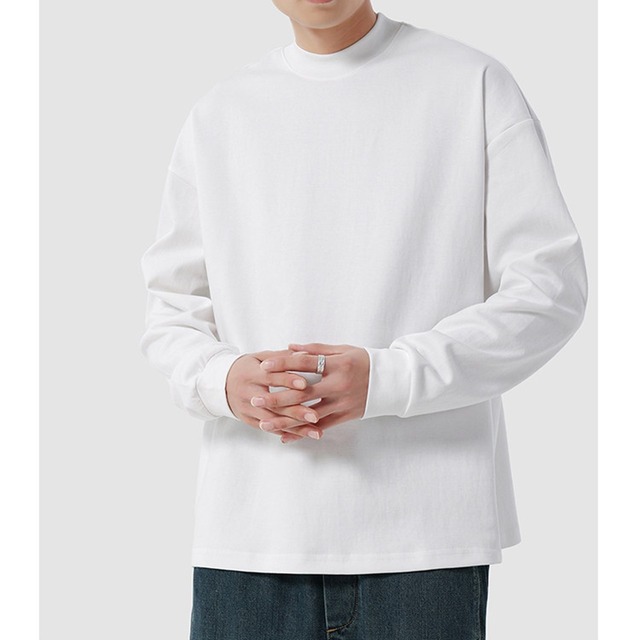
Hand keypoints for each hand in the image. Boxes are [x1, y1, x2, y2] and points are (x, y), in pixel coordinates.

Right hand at [226, 349, 324, 440]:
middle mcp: (248, 394)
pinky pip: (269, 429)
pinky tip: (304, 435)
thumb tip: (304, 354)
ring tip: (316, 432)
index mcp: (252, 374)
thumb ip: (282, 357)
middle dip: (296, 411)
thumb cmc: (246, 368)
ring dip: (296, 428)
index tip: (305, 385)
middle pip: (274, 404)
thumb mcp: (259, 358)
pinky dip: (287, 433)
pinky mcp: (249, 421)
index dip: (287, 380)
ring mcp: (248, 410)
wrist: (220, 384)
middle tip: (316, 416)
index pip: (271, 377)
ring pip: (273, 421)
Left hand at [253, 342, 369, 441]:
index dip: (283, 364)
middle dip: (276, 397)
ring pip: (309, 415)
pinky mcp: (346, 416)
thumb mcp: (343, 350)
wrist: (391, 381)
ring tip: (264, 423)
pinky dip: (302, 433)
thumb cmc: (364, 361)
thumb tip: (290, 347)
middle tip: (255, 399)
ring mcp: (342, 402)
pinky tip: (285, 437)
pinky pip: (321, 427)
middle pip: (302, 393)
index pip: (304, 363)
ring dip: (285, 420)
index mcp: (337, 364)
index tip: (263, 367)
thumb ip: (315, 350)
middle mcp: (338, 385)